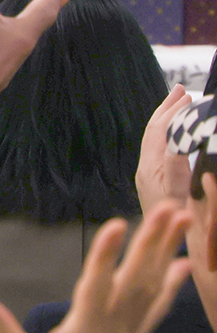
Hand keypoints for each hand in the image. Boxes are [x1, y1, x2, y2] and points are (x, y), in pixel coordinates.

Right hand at [0, 206, 192, 332]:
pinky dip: (172, 285)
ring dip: (167, 253)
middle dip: (153, 243)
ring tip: (183, 220)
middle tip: (171, 207)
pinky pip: (156, 308)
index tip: (117, 225)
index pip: (96, 288)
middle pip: (136, 281)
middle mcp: (112, 332)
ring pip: (151, 289)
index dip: (105, 257)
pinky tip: (183, 263)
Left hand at [138, 85, 194, 216]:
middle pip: (153, 131)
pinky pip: (157, 149)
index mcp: (151, 167)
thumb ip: (176, 166)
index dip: (172, 112)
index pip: (159, 131)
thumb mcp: (178, 193)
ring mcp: (147, 174)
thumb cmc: (174, 222)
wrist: (163, 241)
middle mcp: (145, 168)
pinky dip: (167, 134)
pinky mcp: (152, 181)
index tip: (186, 97)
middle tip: (179, 91)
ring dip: (166, 120)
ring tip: (178, 104)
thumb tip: (177, 140)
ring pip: (154, 139)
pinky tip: (174, 133)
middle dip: (166, 109)